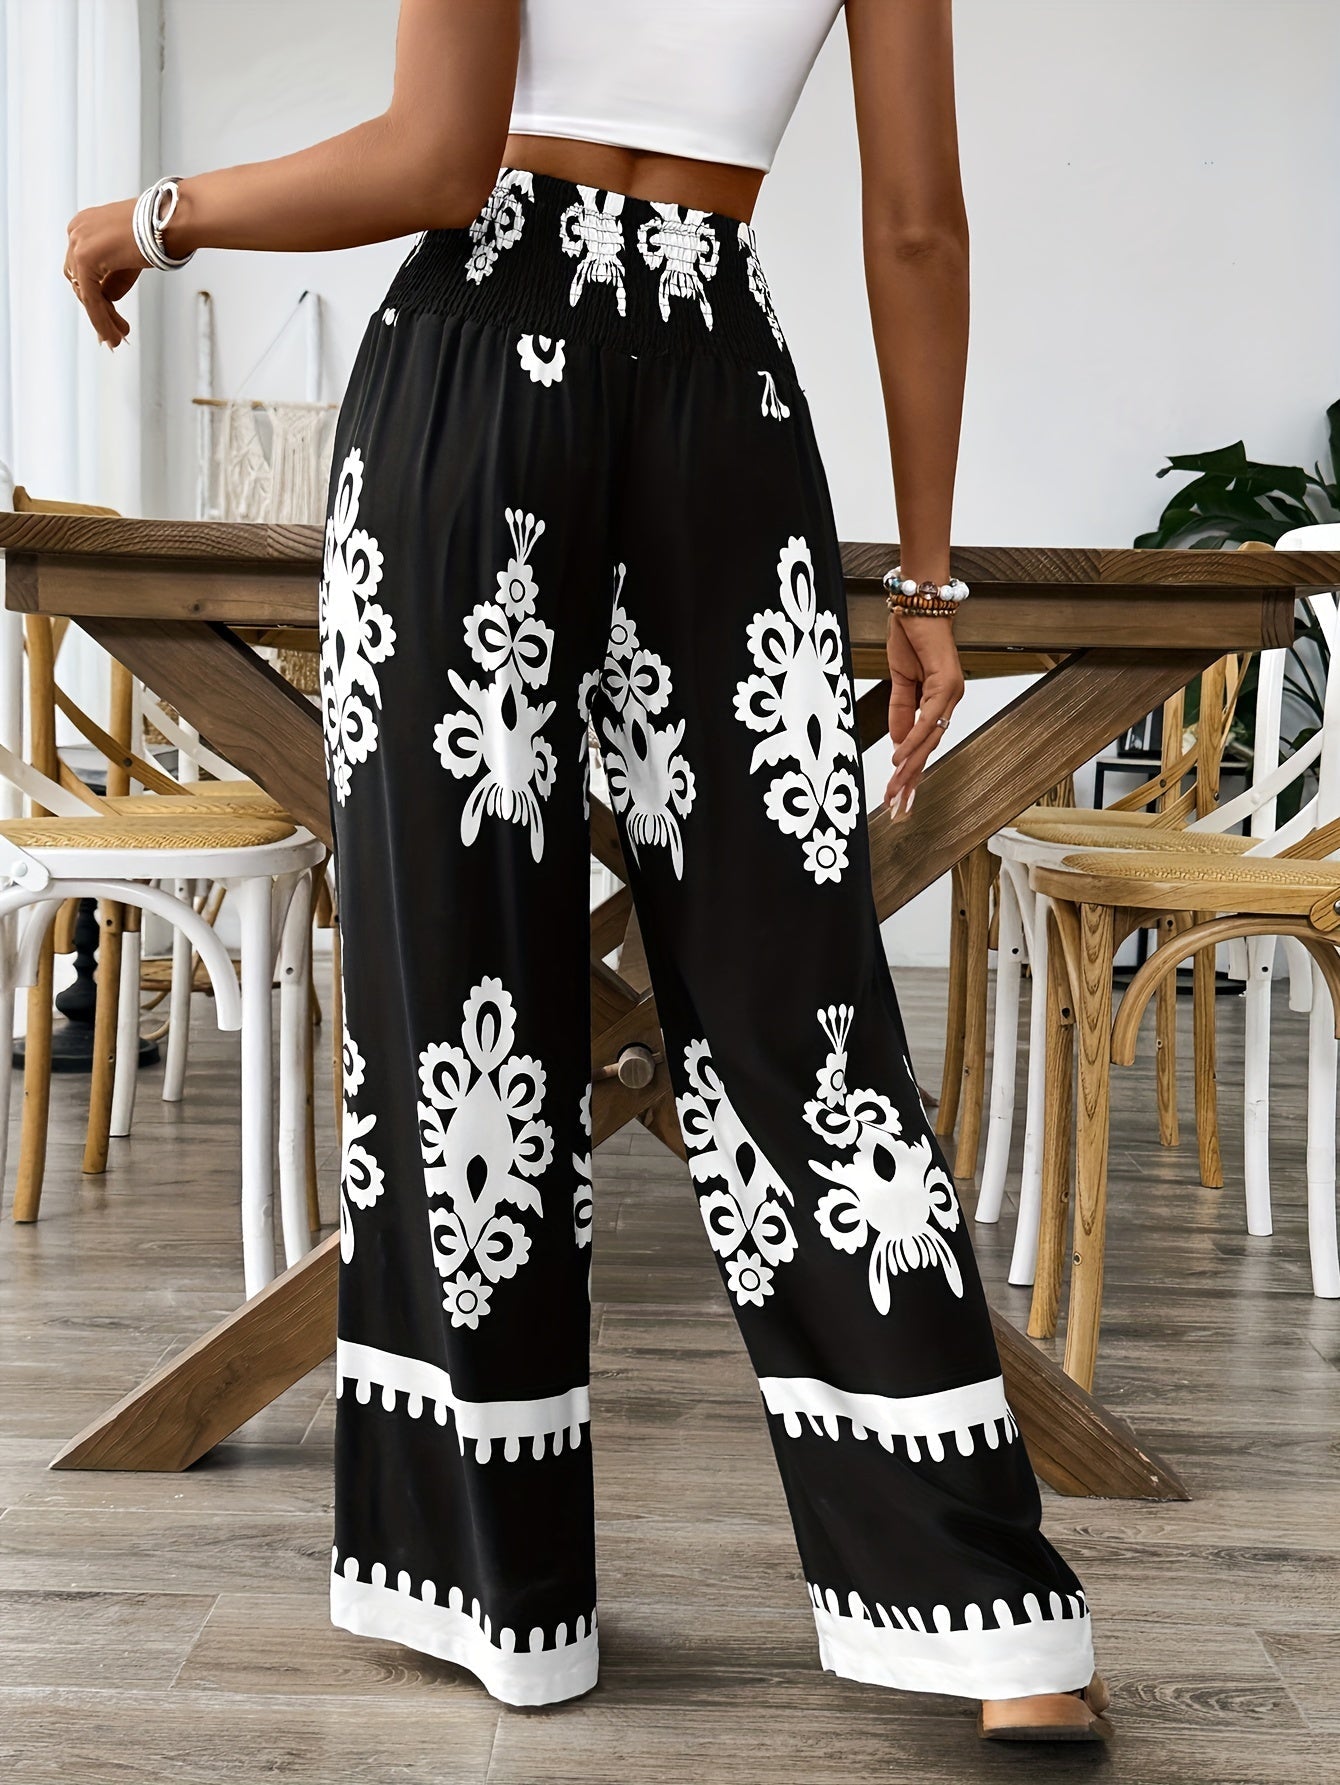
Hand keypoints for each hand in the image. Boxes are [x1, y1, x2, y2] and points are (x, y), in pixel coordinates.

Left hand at [63, 199, 148, 348]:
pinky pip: (91, 298)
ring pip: (85, 292)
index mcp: (85, 225)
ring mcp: (79, 241)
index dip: (97, 297)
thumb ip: (113, 277)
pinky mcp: (85, 257)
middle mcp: (77, 230)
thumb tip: (107, 299)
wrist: (172, 220)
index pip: (83, 269)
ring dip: (102, 318)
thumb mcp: (130, 258)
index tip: (110, 317)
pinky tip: (112, 333)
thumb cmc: (160, 230)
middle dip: (99, 310)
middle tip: (115, 331)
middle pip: (80, 282)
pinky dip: (101, 319)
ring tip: (117, 337)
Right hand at [883, 611, 964, 815]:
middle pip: (928, 749)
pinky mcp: (945, 684)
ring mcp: (950, 693)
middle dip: (910, 780)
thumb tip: (898, 744)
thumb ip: (900, 712)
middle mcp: (949, 701)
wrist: (919, 604)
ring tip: (895, 789)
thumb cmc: (912, 636)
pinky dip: (913, 739)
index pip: (924, 743)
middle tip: (897, 805)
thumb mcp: (899, 680)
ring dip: (909, 767)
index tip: (898, 793)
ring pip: (929, 739)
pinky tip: (900, 757)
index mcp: (939, 702)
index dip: (911, 770)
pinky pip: (927, 719)